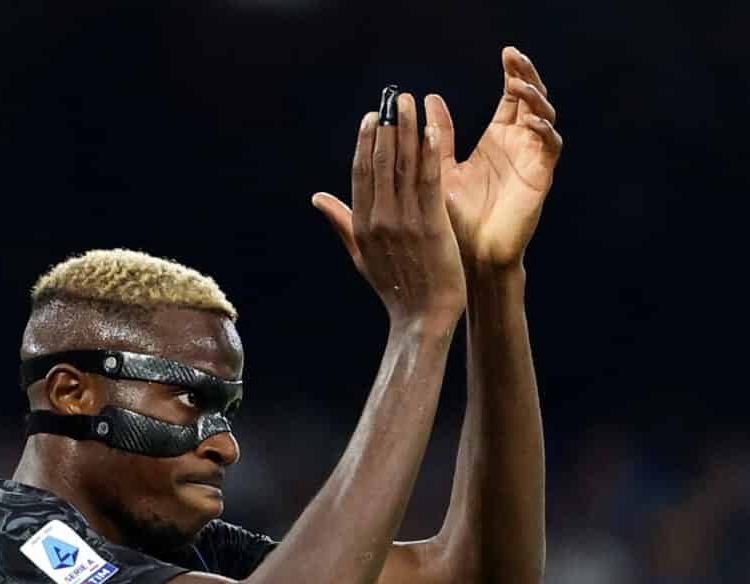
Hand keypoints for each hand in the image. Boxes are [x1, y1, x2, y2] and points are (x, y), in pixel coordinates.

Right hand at [312, 91, 466, 331]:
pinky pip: (428, 181)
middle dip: (387, 125)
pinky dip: (429, 154)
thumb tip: (317, 198)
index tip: (373, 115)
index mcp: (361, 224)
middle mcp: (379, 219)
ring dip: (407, 130)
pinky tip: (432, 130)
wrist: (422, 319)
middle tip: (393, 97)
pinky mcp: (430, 225)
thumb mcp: (361, 254)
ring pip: (403, 166)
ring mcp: (404, 221)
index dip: (366, 140)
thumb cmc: (395, 288)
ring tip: (410, 102)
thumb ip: (341, 221)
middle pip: (380, 161)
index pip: (361, 172)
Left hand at [443, 47, 562, 268]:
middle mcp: (518, 146)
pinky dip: (543, 131)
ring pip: (545, 117)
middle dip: (527, 76)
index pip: (512, 98)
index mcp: (497, 141)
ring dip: (535, 98)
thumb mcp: (440, 169)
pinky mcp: (540, 178)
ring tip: (519, 85)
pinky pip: (550, 147)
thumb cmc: (454, 219)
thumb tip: (427, 99)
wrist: (468, 258)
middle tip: (515, 58)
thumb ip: (438, 135)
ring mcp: (531, 160)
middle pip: (533, 99)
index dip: (513, 73)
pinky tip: (529, 122)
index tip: (505, 52)